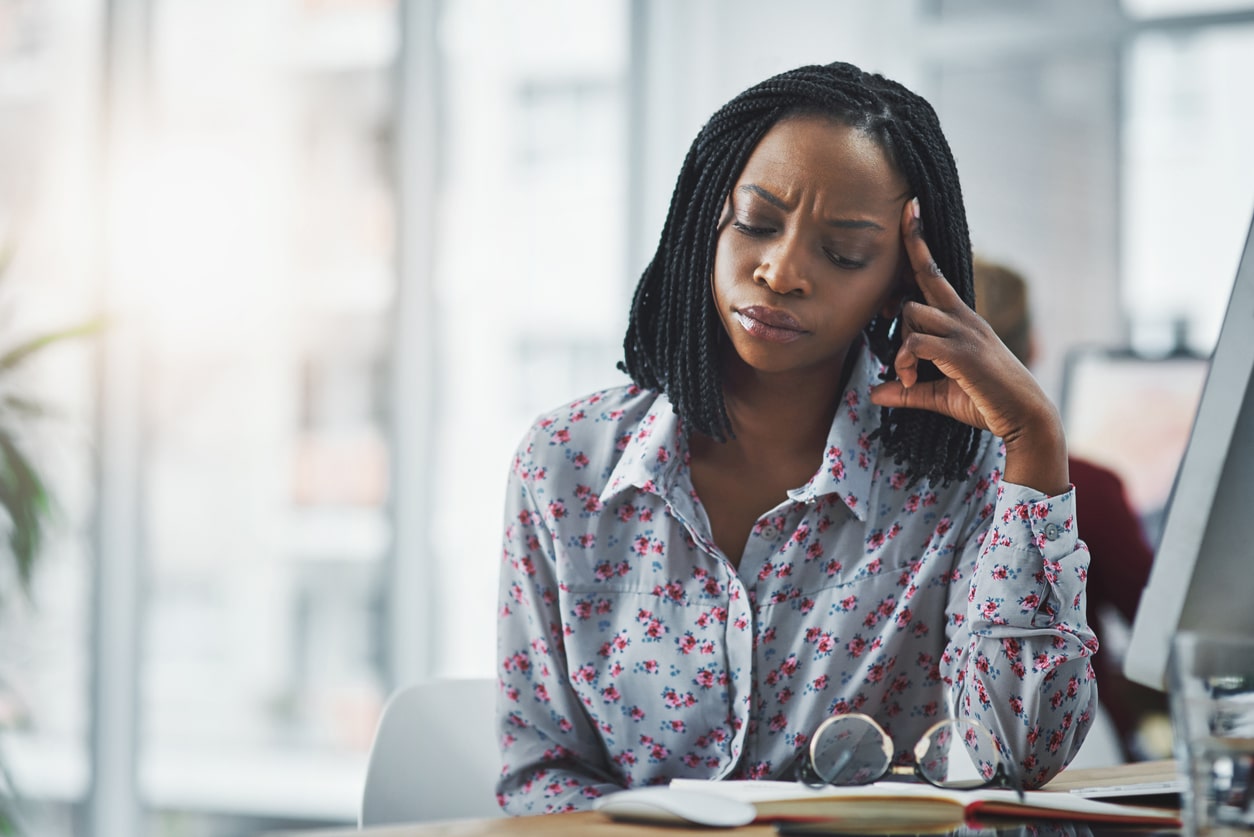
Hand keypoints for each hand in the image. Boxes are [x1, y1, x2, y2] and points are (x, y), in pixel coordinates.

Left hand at [868, 198, 1069, 494]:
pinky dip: (905, 360)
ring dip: (900, 345)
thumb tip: (874, 392)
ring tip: (907, 376)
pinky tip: (909, 380)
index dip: (918, 241)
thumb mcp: (939, 395)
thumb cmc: (987, 403)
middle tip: (892, 347)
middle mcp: (963, 318)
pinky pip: (916, 342)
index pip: (933, 272)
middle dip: (893, 312)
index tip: (909, 209)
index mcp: (961, 320)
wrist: (1026, 419)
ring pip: (912, 313)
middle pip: (916, 288)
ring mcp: (965, 333)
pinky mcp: (963, 352)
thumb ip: (906, 389)